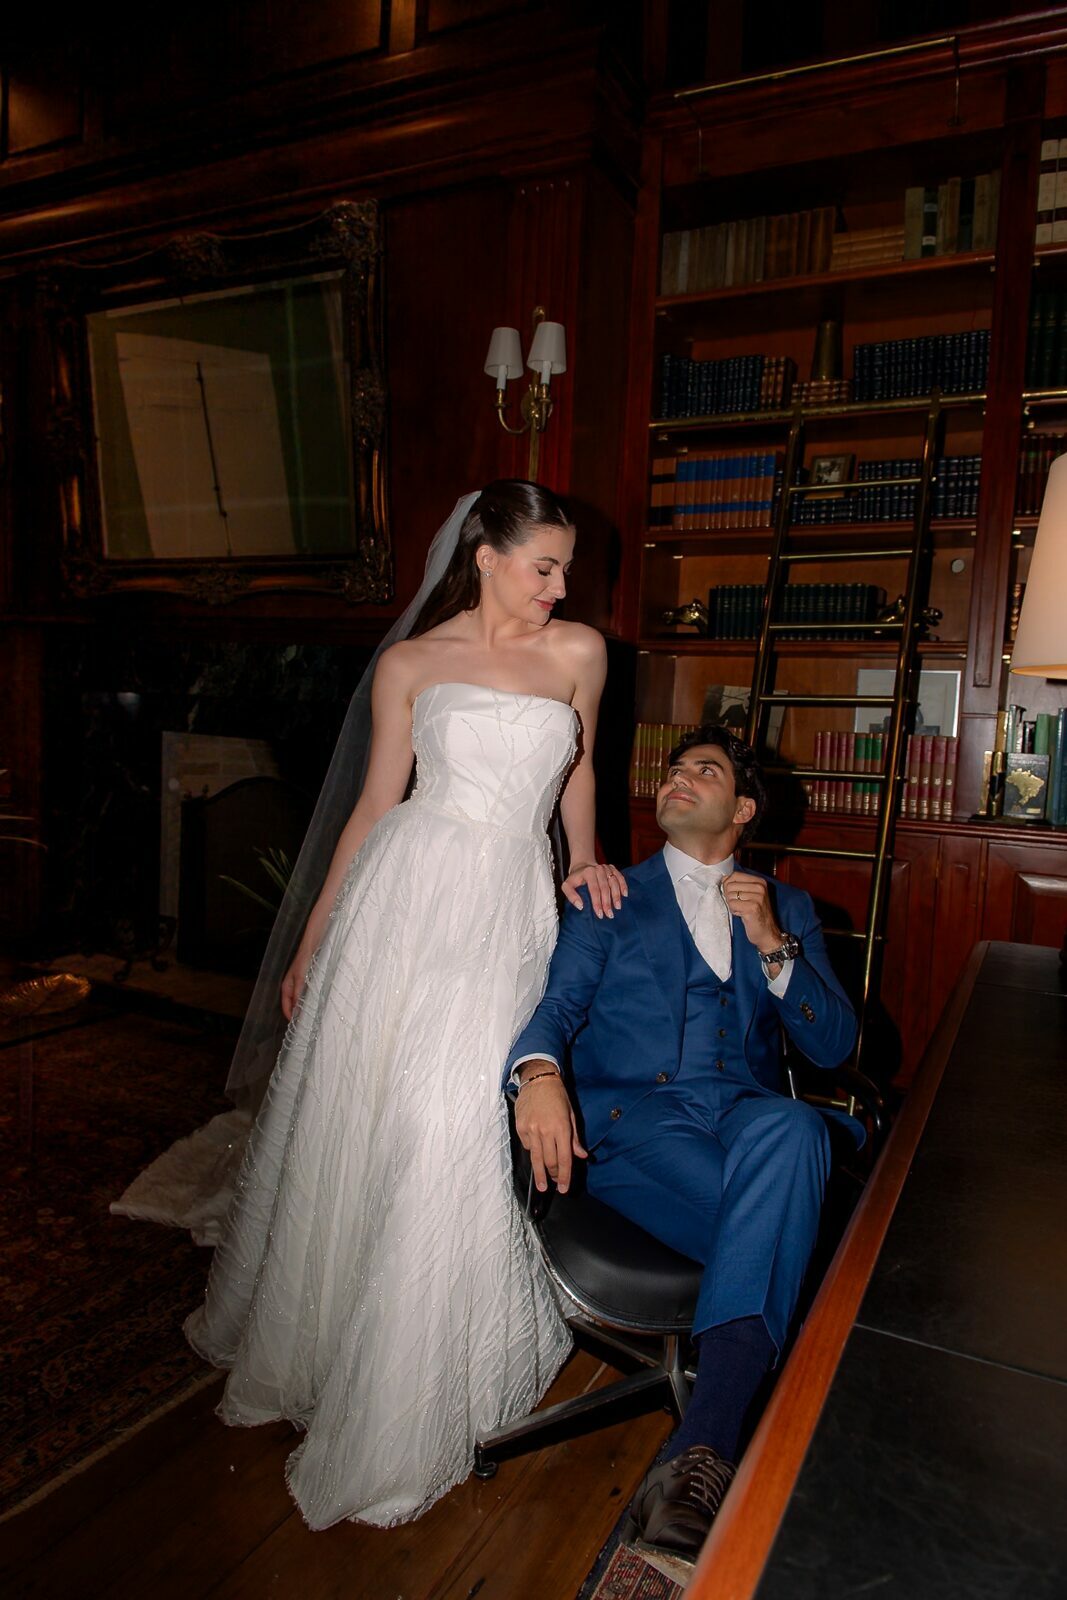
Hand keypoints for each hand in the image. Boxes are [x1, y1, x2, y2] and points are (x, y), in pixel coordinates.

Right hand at [280, 950, 310, 1020]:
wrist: (313, 946)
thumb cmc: (305, 960)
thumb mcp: (301, 979)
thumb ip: (299, 994)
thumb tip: (297, 1010)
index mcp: (287, 988)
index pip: (286, 1007)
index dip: (291, 1017)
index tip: (299, 1027)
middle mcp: (293, 988)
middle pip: (294, 1006)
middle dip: (299, 1015)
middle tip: (309, 1024)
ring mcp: (301, 985)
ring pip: (302, 1001)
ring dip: (306, 1008)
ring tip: (314, 1017)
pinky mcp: (309, 982)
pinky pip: (308, 995)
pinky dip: (312, 1001)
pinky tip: (319, 1004)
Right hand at [514, 1065, 587, 1192]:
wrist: (538, 1080)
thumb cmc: (558, 1097)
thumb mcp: (571, 1115)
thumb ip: (575, 1138)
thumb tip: (582, 1155)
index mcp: (561, 1127)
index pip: (564, 1158)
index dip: (565, 1176)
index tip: (564, 1188)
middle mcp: (545, 1130)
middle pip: (549, 1161)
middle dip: (554, 1175)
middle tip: (556, 1183)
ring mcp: (531, 1129)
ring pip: (536, 1158)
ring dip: (540, 1174)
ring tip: (542, 1185)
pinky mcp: (520, 1127)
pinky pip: (527, 1146)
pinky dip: (533, 1152)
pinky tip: (537, 1150)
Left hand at [562, 861, 627, 918]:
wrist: (583, 866)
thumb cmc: (575, 878)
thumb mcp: (567, 885)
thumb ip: (571, 895)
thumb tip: (580, 906)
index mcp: (588, 872)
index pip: (594, 889)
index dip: (597, 903)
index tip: (599, 914)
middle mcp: (599, 869)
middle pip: (605, 888)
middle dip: (607, 902)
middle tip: (609, 914)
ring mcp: (607, 868)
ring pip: (614, 883)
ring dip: (617, 896)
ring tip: (618, 907)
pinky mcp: (613, 869)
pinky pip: (620, 877)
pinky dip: (623, 886)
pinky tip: (624, 895)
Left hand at [721, 871, 782, 961]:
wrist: (767, 933)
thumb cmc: (756, 914)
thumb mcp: (750, 895)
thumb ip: (739, 885)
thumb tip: (723, 879)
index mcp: (760, 881)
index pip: (735, 875)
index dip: (728, 884)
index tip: (733, 894)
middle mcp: (760, 887)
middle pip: (730, 885)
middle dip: (729, 896)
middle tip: (739, 905)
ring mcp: (757, 897)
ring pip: (730, 895)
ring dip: (732, 905)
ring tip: (742, 910)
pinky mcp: (753, 908)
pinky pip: (732, 905)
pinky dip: (734, 911)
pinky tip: (742, 914)